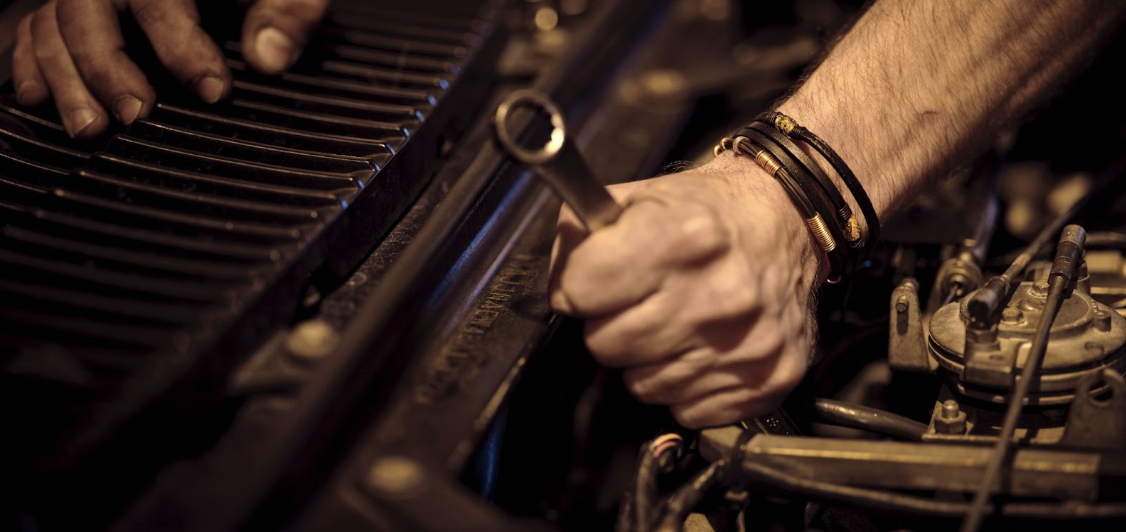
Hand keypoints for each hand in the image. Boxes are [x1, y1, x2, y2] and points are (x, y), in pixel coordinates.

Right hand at [11, 0, 329, 138]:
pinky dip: (33, 63)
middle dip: (108, 67)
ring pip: (55, 24)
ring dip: (67, 78)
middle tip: (137, 116)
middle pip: (88, 10)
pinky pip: (36, 28)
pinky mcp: (78, 10)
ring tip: (91, 129)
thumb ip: (288, 11)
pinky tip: (40, 100)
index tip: (213, 92)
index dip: (183, 46)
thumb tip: (267, 58)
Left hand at [549, 155, 824, 427]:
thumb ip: (581, 234)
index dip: (579, 285)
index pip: (578, 291)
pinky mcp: (769, 379)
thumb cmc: (708, 214)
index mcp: (683, 237)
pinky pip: (687, 409)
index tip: (598, 279)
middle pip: (605, 345)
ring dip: (649, 359)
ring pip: (643, 386)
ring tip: (676, 321)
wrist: (788, 223)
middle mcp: (720, 294)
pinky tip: (704, 347)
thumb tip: (560, 288)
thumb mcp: (639, 196)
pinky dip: (688, 385)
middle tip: (642, 300)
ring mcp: (747, 343)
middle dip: (612, 324)